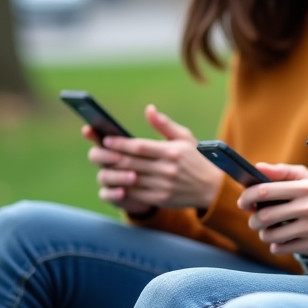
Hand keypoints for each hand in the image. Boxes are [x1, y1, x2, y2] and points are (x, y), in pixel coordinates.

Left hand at [86, 105, 223, 210]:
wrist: (211, 188)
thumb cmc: (195, 159)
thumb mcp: (185, 138)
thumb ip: (164, 125)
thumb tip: (149, 110)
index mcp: (172, 151)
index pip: (140, 147)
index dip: (120, 144)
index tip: (106, 139)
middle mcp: (167, 168)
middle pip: (131, 163)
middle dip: (111, 157)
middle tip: (97, 152)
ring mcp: (163, 185)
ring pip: (130, 179)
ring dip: (113, 173)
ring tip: (103, 167)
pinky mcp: (161, 198)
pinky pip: (135, 193)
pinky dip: (122, 187)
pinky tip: (114, 182)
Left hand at [237, 163, 307, 255]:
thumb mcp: (304, 177)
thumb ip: (280, 171)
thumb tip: (256, 167)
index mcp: (305, 187)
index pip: (265, 191)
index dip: (247, 197)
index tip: (243, 202)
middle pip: (265, 216)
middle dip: (253, 219)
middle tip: (255, 218)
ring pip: (270, 236)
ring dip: (263, 233)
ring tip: (269, 228)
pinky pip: (280, 249)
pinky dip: (275, 245)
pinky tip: (282, 238)